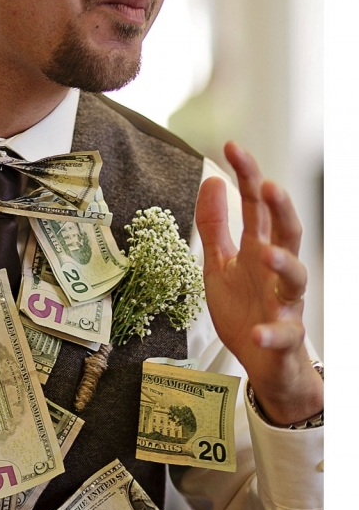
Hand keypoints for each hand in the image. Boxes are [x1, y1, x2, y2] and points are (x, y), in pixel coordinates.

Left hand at [195, 142, 322, 426]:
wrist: (262, 362)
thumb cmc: (245, 310)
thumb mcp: (219, 266)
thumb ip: (215, 228)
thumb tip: (213, 182)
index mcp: (260, 251)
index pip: (258, 207)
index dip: (248, 176)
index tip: (232, 147)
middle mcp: (277, 272)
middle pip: (288, 232)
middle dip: (281, 207)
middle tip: (267, 184)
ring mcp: (285, 304)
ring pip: (297, 278)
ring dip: (284, 264)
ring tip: (266, 253)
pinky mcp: (285, 337)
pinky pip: (284, 333)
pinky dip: (272, 332)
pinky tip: (258, 331)